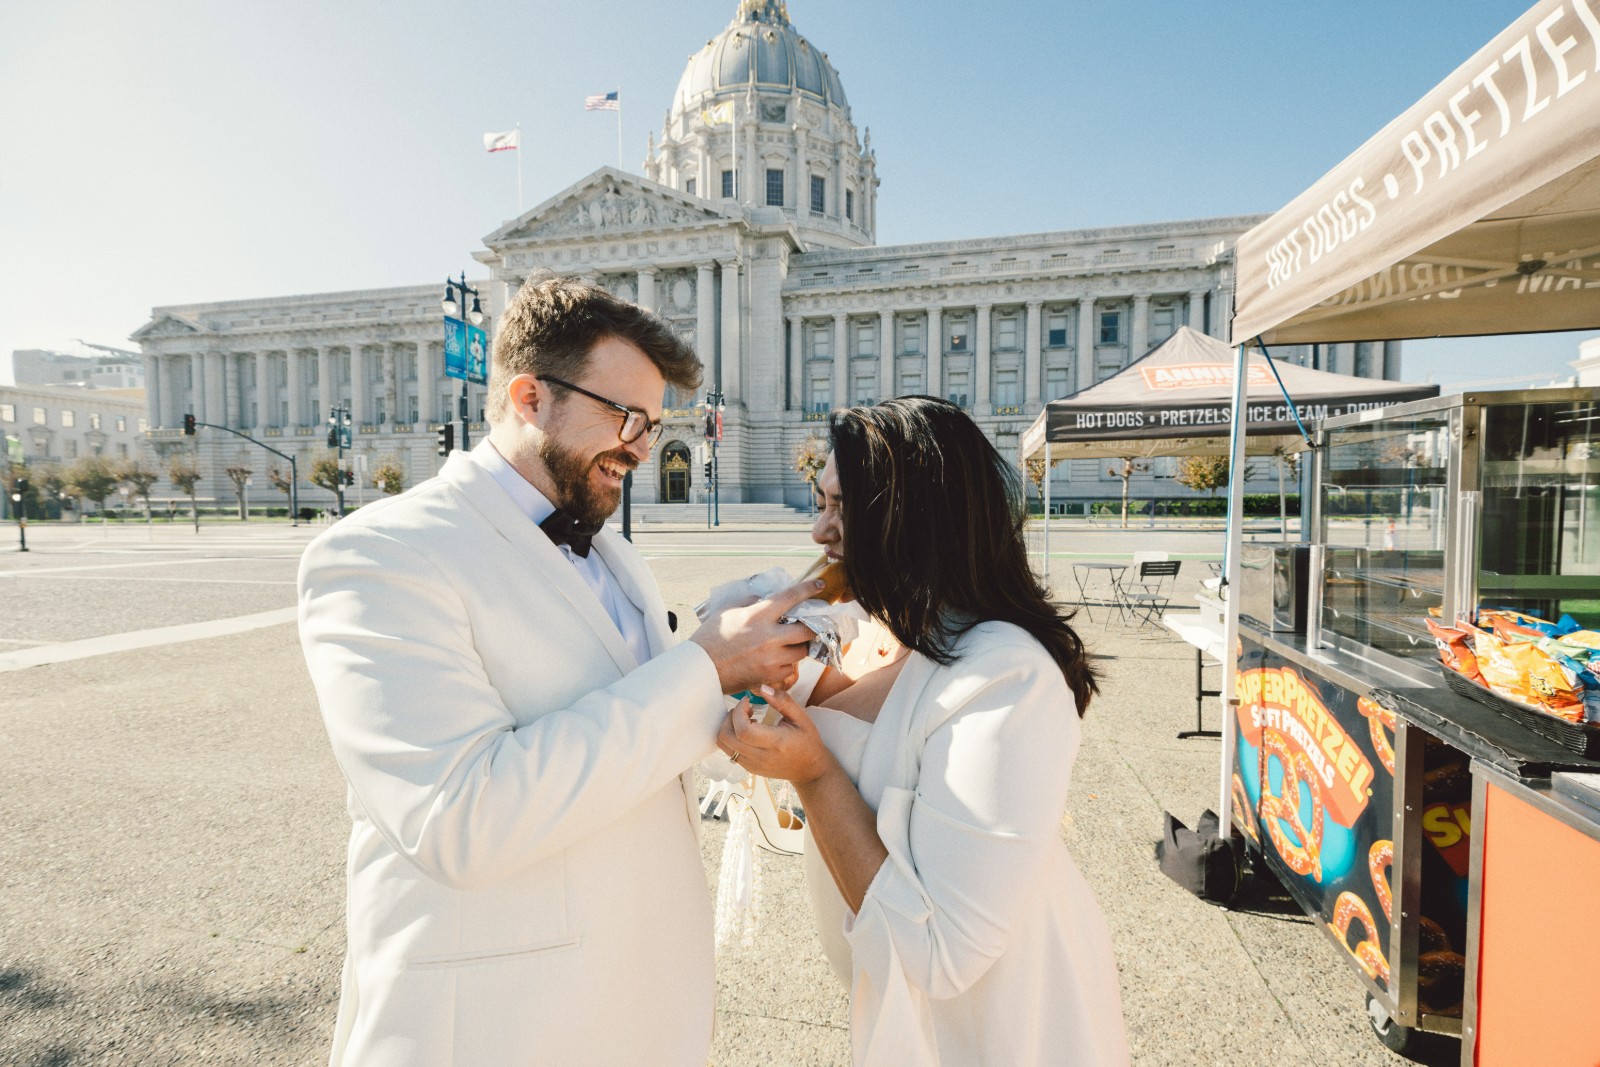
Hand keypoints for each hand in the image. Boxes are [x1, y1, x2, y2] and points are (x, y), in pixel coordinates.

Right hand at [690, 579, 820, 694]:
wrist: (700, 669)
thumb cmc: (710, 638)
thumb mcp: (728, 611)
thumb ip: (750, 602)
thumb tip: (765, 598)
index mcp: (758, 616)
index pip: (791, 597)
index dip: (808, 589)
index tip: (819, 586)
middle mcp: (769, 637)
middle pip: (807, 630)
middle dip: (811, 626)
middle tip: (810, 624)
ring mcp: (771, 659)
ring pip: (801, 652)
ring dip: (799, 646)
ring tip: (791, 643)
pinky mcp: (769, 677)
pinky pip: (790, 669)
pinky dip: (787, 664)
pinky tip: (777, 660)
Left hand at [717, 685, 834, 786]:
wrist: (809, 769)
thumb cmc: (807, 740)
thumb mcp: (801, 717)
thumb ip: (783, 701)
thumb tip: (763, 688)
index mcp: (776, 743)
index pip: (743, 730)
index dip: (739, 712)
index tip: (748, 701)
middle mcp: (761, 757)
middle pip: (727, 737)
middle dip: (729, 717)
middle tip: (744, 708)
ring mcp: (752, 765)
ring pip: (724, 745)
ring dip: (728, 727)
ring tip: (745, 719)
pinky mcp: (748, 768)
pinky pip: (729, 751)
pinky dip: (732, 736)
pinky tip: (747, 730)